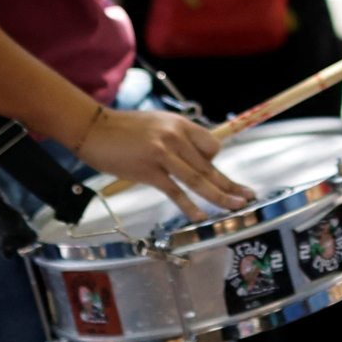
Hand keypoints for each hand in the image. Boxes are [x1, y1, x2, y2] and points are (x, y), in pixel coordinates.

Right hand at [77, 105, 251, 218]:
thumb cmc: (122, 129)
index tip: (214, 176)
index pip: (211, 145)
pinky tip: (200, 216)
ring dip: (220, 196)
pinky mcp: (149, 170)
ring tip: (235, 207)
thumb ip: (175, 139)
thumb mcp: (156, 125)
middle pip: (209, 165)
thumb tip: (191, 160)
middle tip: (248, 195)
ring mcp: (163, 154)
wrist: (93, 128)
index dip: (214, 163)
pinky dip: (189, 205)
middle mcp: (176, 136)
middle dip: (229, 184)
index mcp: (179, 124)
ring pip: (198, 179)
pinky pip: (175, 191)